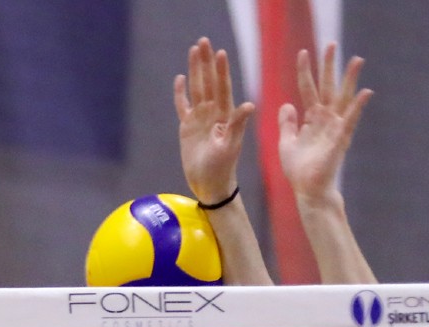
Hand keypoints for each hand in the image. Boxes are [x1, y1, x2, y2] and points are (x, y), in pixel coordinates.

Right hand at [175, 37, 254, 204]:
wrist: (210, 183)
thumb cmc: (223, 167)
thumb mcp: (231, 146)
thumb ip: (238, 124)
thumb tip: (249, 105)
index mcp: (226, 114)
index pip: (223, 87)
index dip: (221, 70)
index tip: (220, 53)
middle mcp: (214, 112)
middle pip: (208, 82)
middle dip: (206, 62)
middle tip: (203, 41)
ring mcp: (200, 118)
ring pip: (196, 89)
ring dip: (195, 70)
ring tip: (193, 51)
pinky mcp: (188, 126)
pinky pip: (183, 106)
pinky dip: (181, 93)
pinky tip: (180, 78)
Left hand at [278, 44, 371, 205]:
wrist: (307, 191)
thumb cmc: (298, 170)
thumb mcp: (286, 142)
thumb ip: (287, 123)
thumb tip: (287, 104)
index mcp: (311, 119)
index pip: (308, 89)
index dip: (305, 71)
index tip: (303, 52)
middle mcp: (325, 119)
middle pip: (328, 87)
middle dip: (329, 66)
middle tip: (331, 44)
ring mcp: (334, 128)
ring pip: (343, 98)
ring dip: (350, 79)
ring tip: (356, 60)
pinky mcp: (340, 140)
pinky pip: (350, 121)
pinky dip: (357, 107)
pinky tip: (365, 92)